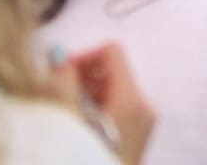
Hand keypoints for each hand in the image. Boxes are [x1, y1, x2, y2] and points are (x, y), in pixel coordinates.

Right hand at [55, 42, 153, 164]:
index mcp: (132, 98)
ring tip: (69, 115)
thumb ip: (64, 85)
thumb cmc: (87, 156)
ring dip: (88, 95)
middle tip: (60, 97)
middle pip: (113, 71)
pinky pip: (120, 106)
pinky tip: (82, 127)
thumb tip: (61, 59)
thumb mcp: (69, 121)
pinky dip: (98, 108)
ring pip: (115, 89)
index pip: (112, 53)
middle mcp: (145, 105)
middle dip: (83, 78)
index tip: (62, 77)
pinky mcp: (140, 132)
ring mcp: (146, 119)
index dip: (83, 58)